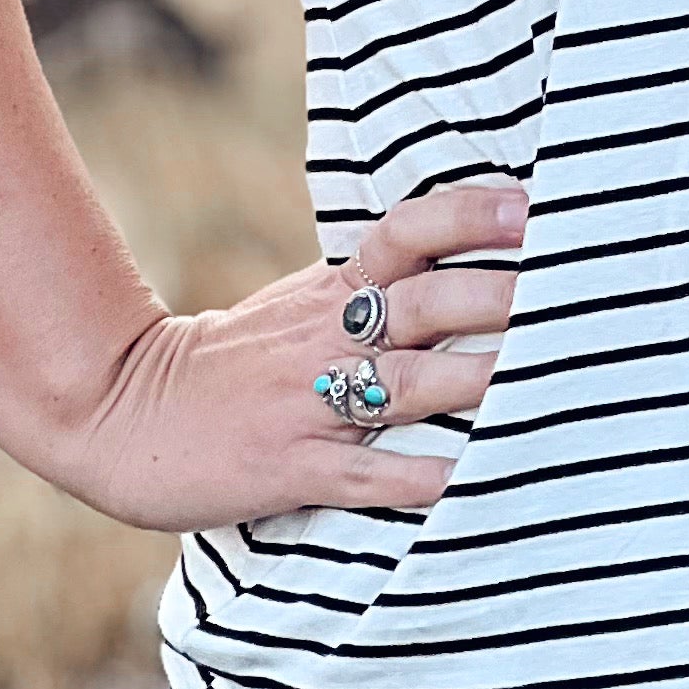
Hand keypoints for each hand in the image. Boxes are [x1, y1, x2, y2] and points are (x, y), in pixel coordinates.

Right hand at [46, 183, 528, 532]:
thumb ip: (369, 284)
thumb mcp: (297, 302)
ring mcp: (309, 403)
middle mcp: (327, 338)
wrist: (121, 412)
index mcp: (331, 291)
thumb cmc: (230, 360)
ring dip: (471, 378)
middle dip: (493, 297)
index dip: (468, 217)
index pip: (406, 233)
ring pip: (405, 383)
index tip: (530, 207)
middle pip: (422, 304)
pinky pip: (367, 474)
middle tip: (566, 290)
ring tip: (535, 375)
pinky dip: (417, 477)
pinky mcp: (292, 466)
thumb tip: (457, 256)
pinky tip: (467, 481)